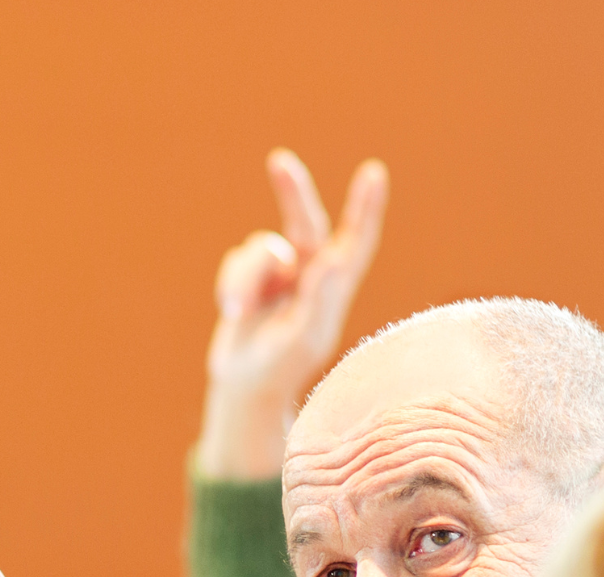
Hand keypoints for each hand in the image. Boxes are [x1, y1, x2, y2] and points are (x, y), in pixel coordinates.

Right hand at [191, 150, 387, 480]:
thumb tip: (334, 261)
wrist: (244, 386)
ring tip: (237, 313)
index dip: (364, 208)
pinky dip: (230, 285)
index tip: (373, 173)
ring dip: (243, 279)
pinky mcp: (250, 277)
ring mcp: (279, 274)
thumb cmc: (282, 370)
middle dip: (292, 192)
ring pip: (258, 250)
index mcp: (335, 287)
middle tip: (279, 162)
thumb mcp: (303, 338)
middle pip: (304, 222)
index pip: (355, 240)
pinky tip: (233, 312)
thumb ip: (320, 299)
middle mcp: (310, 274)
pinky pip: (235, 261)